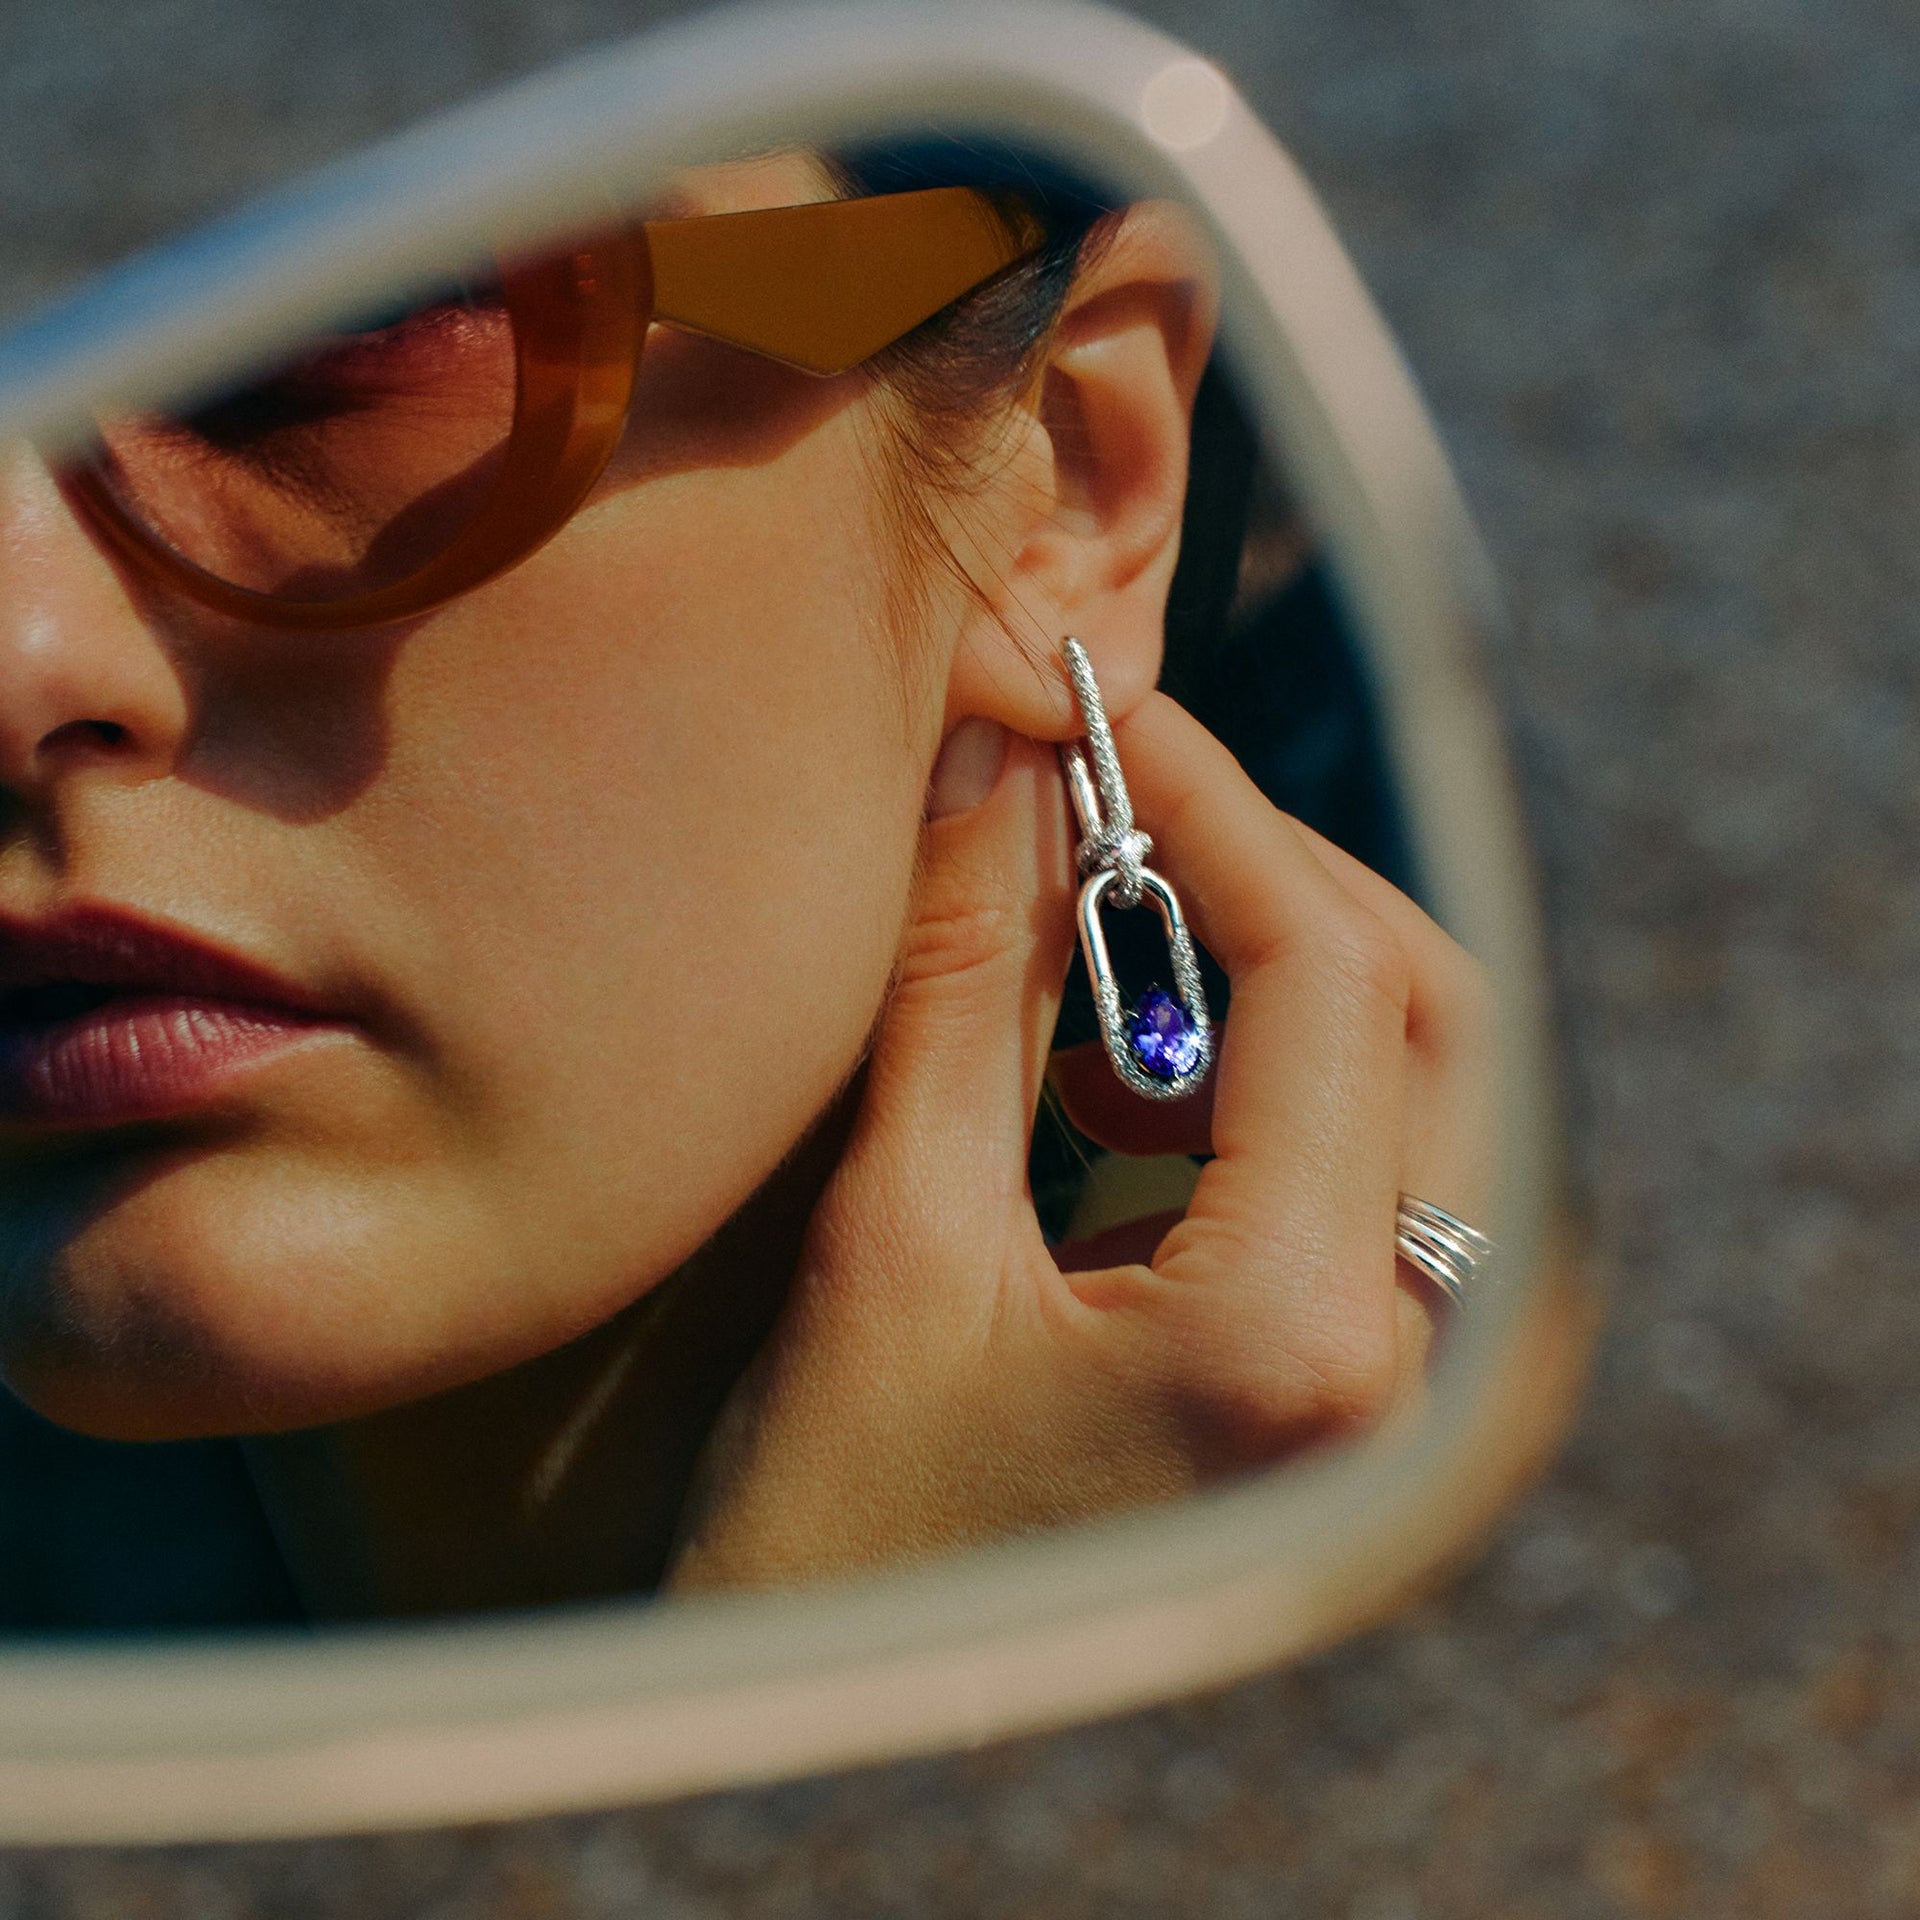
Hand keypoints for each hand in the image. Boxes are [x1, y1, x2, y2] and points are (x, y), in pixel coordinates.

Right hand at [668, 694, 1495, 1589]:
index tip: (1106, 717)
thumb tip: (989, 769)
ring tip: (1089, 941)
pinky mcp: (1346, 1378)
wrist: (833, 1726)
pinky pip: (1350, 1162)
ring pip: (1402, 1082)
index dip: (1215, 810)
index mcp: (1297, 1335)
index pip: (1326, 976)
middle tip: (1111, 804)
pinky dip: (1244, 1074)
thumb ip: (955, 984)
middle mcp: (1398, 1365)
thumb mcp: (883, 1239)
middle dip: (1266, 876)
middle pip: (1418, 1012)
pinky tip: (1111, 1073)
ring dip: (1256, 971)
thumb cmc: (829, 1527)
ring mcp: (1391, 1381)